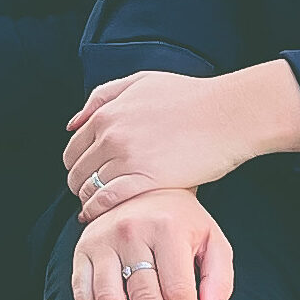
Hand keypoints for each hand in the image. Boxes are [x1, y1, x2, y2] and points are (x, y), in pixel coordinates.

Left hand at [63, 62, 299, 224]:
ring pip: (91, 189)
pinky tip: (109, 216)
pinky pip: (109, 201)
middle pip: (77, 172)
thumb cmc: (191, 97)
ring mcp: (127, 159)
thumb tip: (73, 123)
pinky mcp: (146, 180)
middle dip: (82, 186)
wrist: (227, 114)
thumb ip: (104, 97)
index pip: (73, 149)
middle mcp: (111, 135)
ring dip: (92, 201)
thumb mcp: (141, 82)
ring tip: (104, 208)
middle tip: (94, 195)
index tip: (87, 176)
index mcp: (107, 113)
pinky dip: (102, 211)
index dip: (77, 167)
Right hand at [70, 189, 233, 299]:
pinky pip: (83, 295)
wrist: (143, 187)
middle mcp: (131, 231)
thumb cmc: (183, 223)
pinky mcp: (81, 250)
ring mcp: (102, 240)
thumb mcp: (212, 241)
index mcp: (167, 227)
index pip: (177, 288)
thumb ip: (218, 280)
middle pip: (144, 298)